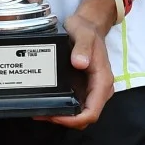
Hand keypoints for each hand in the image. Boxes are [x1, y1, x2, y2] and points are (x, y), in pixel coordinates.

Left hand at [41, 2, 114, 129]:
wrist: (88, 25)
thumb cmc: (87, 30)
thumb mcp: (84, 34)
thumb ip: (82, 48)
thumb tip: (79, 63)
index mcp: (102, 80)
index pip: (92, 112)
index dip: (75, 119)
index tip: (57, 116)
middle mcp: (99, 89)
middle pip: (85, 116)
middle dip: (65, 119)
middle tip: (43, 113)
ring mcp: (91, 89)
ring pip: (79, 112)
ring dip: (62, 115)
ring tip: (42, 110)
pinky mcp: (83, 87)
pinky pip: (74, 103)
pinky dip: (62, 106)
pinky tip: (48, 102)